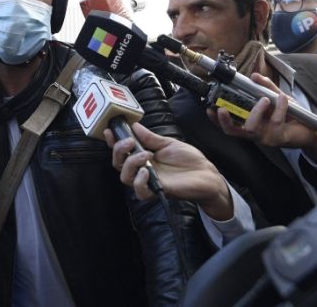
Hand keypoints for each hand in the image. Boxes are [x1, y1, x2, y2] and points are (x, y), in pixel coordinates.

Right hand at [106, 122, 232, 219]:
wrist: (207, 174)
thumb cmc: (189, 160)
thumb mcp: (168, 143)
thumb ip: (150, 137)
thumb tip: (134, 126)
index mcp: (144, 156)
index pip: (123, 151)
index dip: (113, 142)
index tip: (109, 130)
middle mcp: (143, 169)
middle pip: (118, 164)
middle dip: (119, 151)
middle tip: (130, 141)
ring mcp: (149, 181)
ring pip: (125, 177)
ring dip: (131, 163)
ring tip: (146, 154)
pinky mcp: (158, 191)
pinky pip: (141, 191)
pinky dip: (140, 181)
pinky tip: (148, 171)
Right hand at [211, 74, 316, 149]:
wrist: (310, 129)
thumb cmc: (290, 115)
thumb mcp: (276, 97)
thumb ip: (265, 87)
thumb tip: (253, 76)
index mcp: (249, 123)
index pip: (229, 124)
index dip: (216, 119)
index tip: (209, 108)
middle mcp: (254, 132)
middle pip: (232, 132)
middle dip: (225, 121)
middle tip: (223, 108)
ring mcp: (265, 137)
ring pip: (251, 128)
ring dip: (256, 111)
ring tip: (265, 99)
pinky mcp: (278, 138)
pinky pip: (275, 122)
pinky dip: (279, 107)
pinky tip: (282, 98)